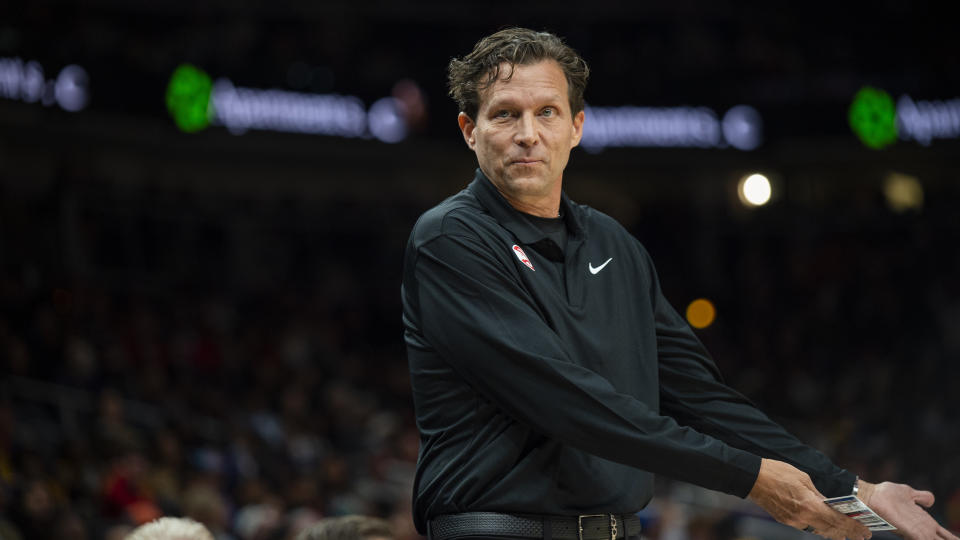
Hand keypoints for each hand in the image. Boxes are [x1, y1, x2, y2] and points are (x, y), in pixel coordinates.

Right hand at [748, 458, 870, 539]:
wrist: (752, 478)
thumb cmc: (777, 472)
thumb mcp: (803, 478)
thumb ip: (818, 494)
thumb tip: (829, 503)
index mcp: (810, 504)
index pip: (837, 520)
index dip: (853, 527)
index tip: (865, 531)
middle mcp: (803, 517)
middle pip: (831, 529)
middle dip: (848, 533)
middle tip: (862, 536)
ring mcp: (793, 521)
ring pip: (819, 530)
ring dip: (834, 533)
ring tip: (847, 535)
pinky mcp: (785, 520)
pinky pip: (807, 527)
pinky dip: (819, 528)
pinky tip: (825, 528)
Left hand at [859, 480, 958, 539]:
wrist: (869, 495)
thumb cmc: (886, 494)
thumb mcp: (908, 493)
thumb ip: (921, 497)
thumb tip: (931, 501)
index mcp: (922, 519)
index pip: (939, 532)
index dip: (949, 537)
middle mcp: (919, 526)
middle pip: (938, 537)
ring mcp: (913, 529)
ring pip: (932, 539)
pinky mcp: (906, 529)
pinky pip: (923, 539)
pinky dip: (928, 539)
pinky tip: (931, 539)